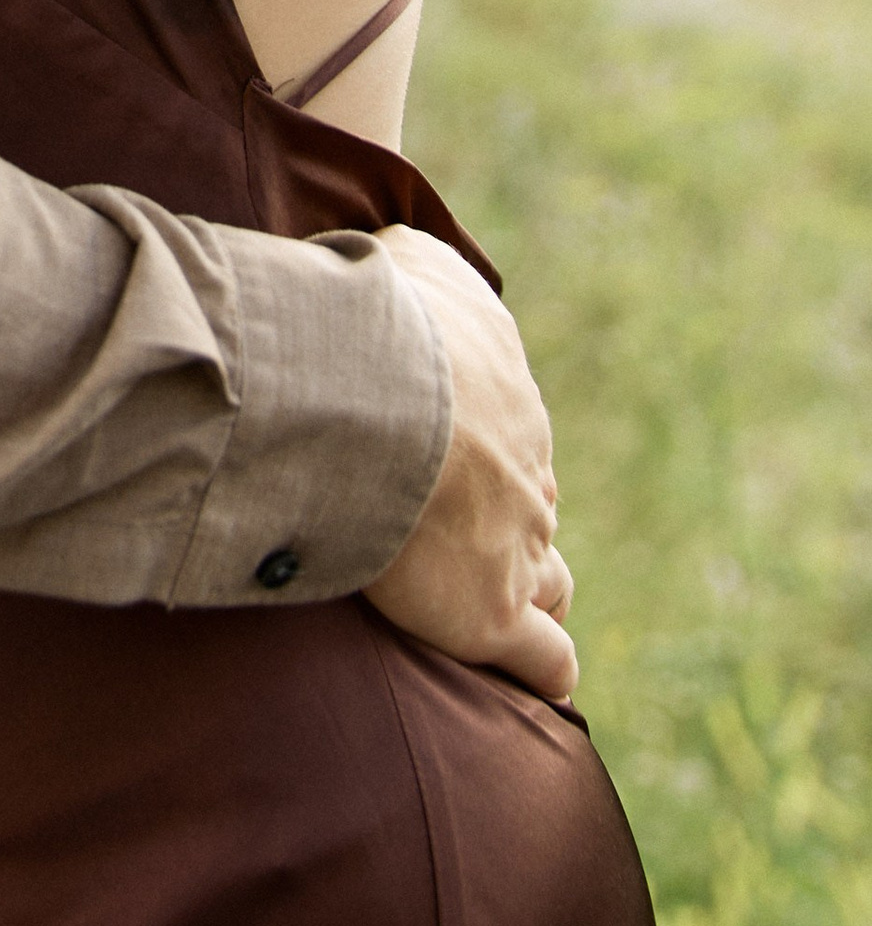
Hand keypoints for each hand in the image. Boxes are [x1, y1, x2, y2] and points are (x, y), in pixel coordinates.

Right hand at [362, 226, 576, 699]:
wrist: (375, 392)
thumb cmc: (378, 323)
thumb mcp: (407, 263)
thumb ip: (417, 265)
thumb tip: (407, 254)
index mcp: (508, 398)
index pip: (513, 439)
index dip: (481, 459)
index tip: (440, 469)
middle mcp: (527, 472)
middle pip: (536, 511)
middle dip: (505, 526)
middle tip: (449, 536)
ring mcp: (517, 546)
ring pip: (551, 582)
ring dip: (528, 592)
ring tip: (480, 606)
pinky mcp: (492, 617)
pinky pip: (549, 663)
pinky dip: (542, 669)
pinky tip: (525, 672)